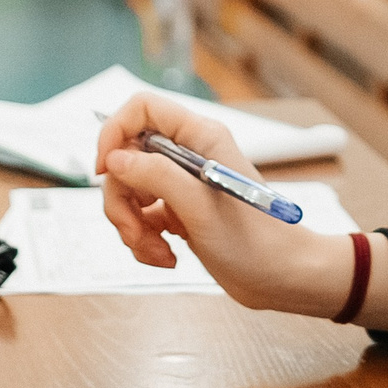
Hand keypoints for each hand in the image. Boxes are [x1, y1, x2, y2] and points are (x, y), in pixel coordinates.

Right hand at [95, 92, 358, 314]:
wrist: (283, 278)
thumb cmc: (256, 242)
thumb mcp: (200, 207)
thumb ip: (156, 176)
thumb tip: (115, 159)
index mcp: (200, 137)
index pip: (141, 109)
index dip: (114, 133)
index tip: (105, 170)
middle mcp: (189, 155)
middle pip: (126, 158)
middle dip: (121, 200)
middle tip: (134, 230)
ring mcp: (182, 185)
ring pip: (129, 192)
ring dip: (132, 227)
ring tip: (158, 251)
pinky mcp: (178, 213)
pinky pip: (140, 219)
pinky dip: (144, 241)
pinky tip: (167, 257)